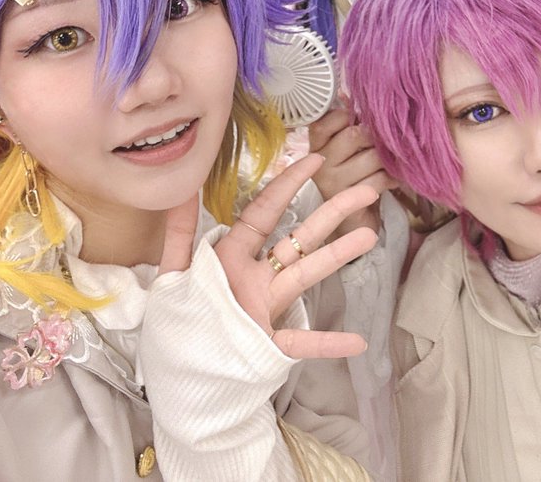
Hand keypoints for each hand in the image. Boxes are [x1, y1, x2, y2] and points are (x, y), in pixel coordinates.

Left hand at [189, 153, 377, 358]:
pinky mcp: (269, 345)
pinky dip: (328, 343)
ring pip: (306, 275)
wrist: (176, 381)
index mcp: (231, 258)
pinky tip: (356, 342)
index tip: (313, 159)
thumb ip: (179, 235)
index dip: (287, 185)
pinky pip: (301, 343)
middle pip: (299, 238)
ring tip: (369, 236)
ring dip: (336, 257)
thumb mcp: (171, 277)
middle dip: (331, 213)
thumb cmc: (175, 328)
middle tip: (366, 191)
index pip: (264, 212)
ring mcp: (267, 310)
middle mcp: (256, 278)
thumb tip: (177, 187)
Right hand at [308, 106, 395, 237]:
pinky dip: (394, 177)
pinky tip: (395, 178)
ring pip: (372, 157)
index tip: (365, 121)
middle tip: (388, 140)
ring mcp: (332, 182)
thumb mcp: (346, 148)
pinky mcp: (348, 200)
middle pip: (355, 134)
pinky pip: (380, 179)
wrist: (349, 220)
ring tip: (395, 160)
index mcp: (316, 144)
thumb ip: (349, 123)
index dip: (350, 115)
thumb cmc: (352, 176)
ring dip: (390, 158)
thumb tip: (350, 92)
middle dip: (377, 136)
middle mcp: (319, 162)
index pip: (327, 119)